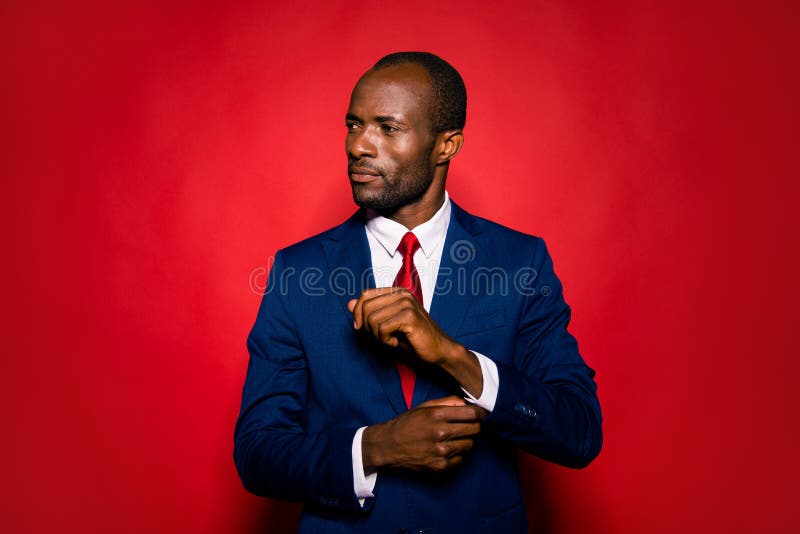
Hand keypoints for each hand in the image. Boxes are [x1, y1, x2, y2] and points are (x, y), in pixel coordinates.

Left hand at [348, 287, 459, 365]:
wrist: (437, 350)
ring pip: (372, 319)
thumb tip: (349, 303)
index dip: (357, 313)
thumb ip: (369, 313)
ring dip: (377, 335)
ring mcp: (406, 303)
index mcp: (397, 292)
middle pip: (366, 307)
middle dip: (367, 327)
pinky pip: (382, 328)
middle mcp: (402, 294)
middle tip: (381, 337)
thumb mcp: (386, 324)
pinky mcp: (409, 316)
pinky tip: (396, 342)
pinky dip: (385, 340)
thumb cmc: (413, 338)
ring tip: (390, 339)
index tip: (360, 328)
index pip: (365, 295)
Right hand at [361, 396, 486, 471]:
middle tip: (468, 425)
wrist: (387, 446)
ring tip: (454, 438)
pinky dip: (458, 454)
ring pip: (470, 444)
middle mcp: (441, 433)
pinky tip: (448, 449)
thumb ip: (447, 402)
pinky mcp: (440, 466)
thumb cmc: (406, 424)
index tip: (480, 414)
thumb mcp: (424, 407)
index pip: (472, 413)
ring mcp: (441, 451)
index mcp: (437, 415)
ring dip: (466, 440)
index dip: (480, 413)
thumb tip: (468, 401)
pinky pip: (461, 459)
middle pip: (475, 429)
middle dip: (474, 426)